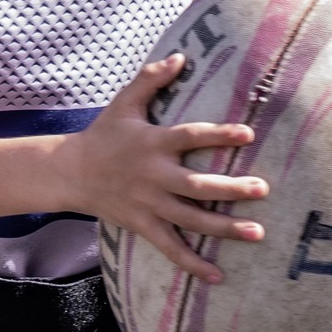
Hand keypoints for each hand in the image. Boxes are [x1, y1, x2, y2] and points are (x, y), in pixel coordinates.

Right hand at [59, 54, 266, 284]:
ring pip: (191, 220)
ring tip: (257, 233)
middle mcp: (154, 176)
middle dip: (231, 188)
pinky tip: (218, 276)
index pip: (191, 137)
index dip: (219, 135)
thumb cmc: (103, 135)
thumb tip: (180, 55)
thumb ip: (151, 79)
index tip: (249, 134)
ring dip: (224, 228)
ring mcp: (149, 204)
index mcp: (153, 143)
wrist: (70, 173)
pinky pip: (171, 249)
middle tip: (262, 189)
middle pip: (197, 185)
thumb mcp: (124, 103)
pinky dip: (193, 264)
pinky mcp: (143, 226)